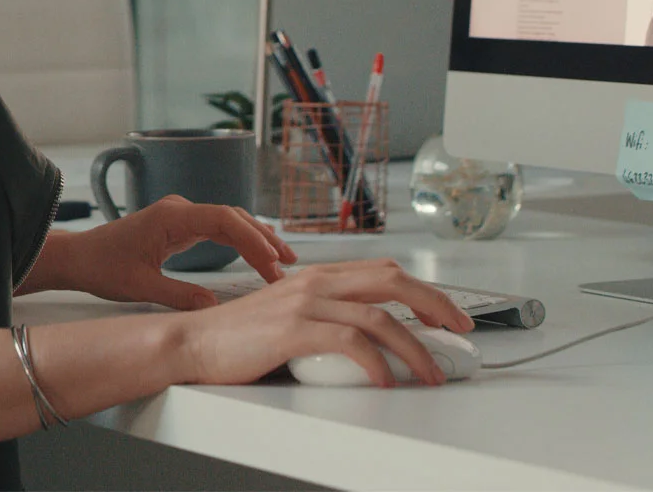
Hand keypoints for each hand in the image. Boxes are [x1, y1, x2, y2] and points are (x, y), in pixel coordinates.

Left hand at [64, 195, 295, 309]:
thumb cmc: (103, 267)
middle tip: (288, 267)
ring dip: (256, 239)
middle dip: (263, 240)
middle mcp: (180, 210)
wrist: (78, 257)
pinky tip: (257, 256)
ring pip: (229, 221)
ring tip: (284, 261)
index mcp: (172, 216)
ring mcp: (181, 216)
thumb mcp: (140, 287)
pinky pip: (218, 229)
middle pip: (233, 217)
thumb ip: (179, 296)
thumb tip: (214, 307)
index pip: (224, 220)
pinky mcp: (180, 226)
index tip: (272, 265)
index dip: (253, 241)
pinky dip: (240, 241)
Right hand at [175, 260, 475, 387]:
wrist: (193, 343)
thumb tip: (370, 338)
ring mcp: (304, 303)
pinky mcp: (293, 328)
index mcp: (317, 276)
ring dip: (414, 348)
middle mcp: (315, 281)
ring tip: (430, 372)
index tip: (448, 314)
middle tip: (460, 330)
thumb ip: (326, 317)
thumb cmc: (238, 337)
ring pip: (379, 316)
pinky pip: (350, 341)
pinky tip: (385, 379)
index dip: (424, 291)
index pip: (384, 272)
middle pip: (393, 282)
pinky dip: (376, 362)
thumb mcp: (290, 316)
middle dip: (435, 305)